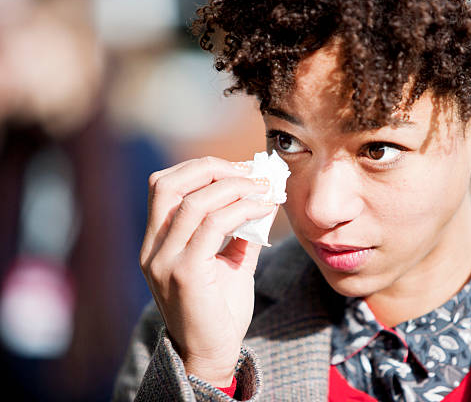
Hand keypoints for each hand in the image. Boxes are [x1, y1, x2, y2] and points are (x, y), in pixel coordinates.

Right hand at [139, 156, 274, 386]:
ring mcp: (163, 261)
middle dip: (210, 169)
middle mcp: (153, 248)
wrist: (212, 355)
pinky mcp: (184, 273)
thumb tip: (264, 196)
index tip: (240, 169)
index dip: (201, 169)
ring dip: (234, 187)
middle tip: (249, 172)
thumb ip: (241, 230)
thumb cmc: (219, 309)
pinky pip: (212, 226)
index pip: (164, 186)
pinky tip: (264, 208)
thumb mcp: (231, 262)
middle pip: (166, 184)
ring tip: (263, 188)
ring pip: (192, 202)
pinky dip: (241, 209)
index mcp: (157, 242)